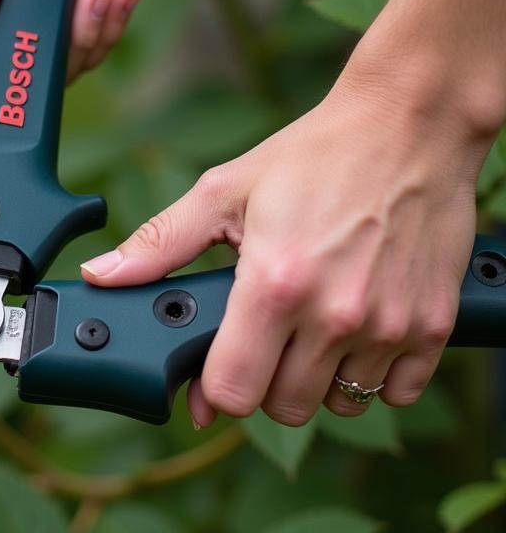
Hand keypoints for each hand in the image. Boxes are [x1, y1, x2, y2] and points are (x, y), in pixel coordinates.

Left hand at [80, 62, 494, 427]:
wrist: (410, 124)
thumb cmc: (315, 155)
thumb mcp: (224, 190)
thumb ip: (160, 244)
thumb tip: (100, 275)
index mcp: (274, 285)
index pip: (234, 393)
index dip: (216, 387)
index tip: (218, 366)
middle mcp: (334, 315)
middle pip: (285, 408)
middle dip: (265, 383)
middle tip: (267, 339)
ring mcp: (389, 325)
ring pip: (340, 405)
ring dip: (319, 381)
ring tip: (313, 330)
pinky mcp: (432, 324)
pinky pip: (396, 392)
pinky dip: (374, 376)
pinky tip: (359, 332)